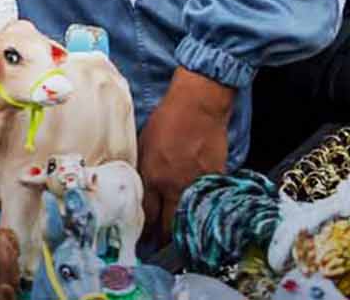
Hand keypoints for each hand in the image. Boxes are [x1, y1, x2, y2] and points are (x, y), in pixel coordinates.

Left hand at [139, 67, 233, 241]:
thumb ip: (144, 171)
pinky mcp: (216, 182)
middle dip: (164, 240)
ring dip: (184, 230)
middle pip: (169, 225)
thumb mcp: (144, 145)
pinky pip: (207, 204)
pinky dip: (202, 212)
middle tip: (160, 249)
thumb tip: (141, 189)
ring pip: (190, 219)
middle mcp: (174, 186)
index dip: (144, 230)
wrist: (198, 108)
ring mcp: (197, 186)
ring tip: (180, 242)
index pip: (147, 214)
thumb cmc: (166, 121)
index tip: (142, 240)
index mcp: (153, 177)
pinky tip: (198, 218)